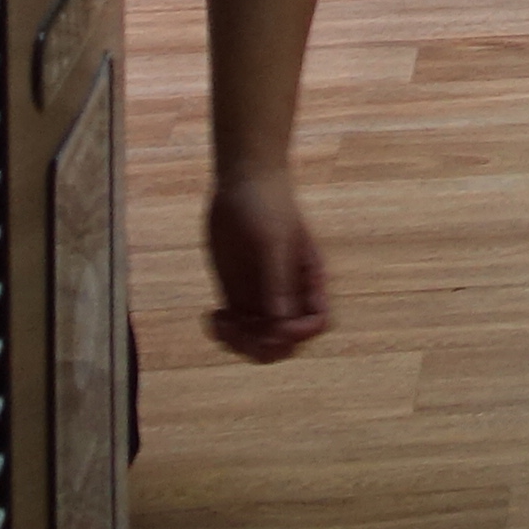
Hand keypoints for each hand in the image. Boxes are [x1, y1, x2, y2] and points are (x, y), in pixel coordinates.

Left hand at [201, 167, 329, 361]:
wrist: (242, 182)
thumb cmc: (266, 204)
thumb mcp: (273, 242)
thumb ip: (278, 283)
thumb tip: (281, 326)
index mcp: (308, 279)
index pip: (316, 323)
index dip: (299, 333)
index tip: (274, 326)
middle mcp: (287, 293)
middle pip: (285, 342)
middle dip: (263, 345)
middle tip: (237, 326)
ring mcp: (261, 295)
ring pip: (257, 340)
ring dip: (238, 343)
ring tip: (219, 322)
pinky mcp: (237, 294)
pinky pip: (235, 328)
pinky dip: (223, 332)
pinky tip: (211, 315)